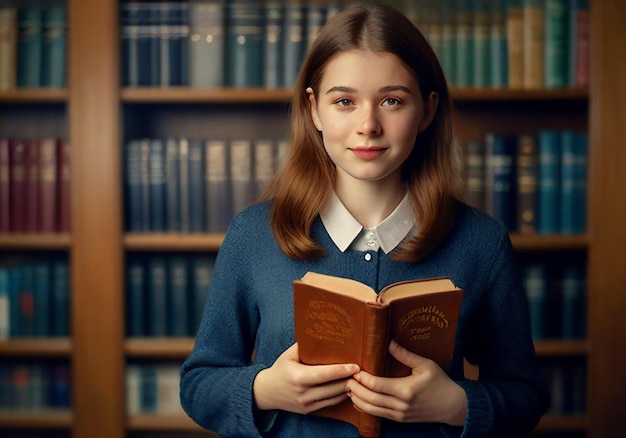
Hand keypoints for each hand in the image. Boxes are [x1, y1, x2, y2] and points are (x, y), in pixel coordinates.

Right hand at [253, 343, 359, 413]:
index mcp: (297, 377)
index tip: (356, 366)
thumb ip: (305, 345)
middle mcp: (303, 393)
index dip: (341, 371)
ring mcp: (306, 404)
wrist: (266, 392)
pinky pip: (330, 404)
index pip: (324, 375)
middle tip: (363, 371)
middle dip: (349, 379)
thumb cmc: (279, 369)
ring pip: (334, 398)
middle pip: (333, 388)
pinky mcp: (309, 411)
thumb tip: (323, 331)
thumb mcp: (289, 354)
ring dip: (348, 389)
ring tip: (359, 379)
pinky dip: (341, 396)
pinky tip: (349, 388)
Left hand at [345, 340, 466, 425]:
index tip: (355, 370)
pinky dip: (366, 408)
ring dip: (357, 400)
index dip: (362, 378)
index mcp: (405, 390)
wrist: (453, 406)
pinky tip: (359, 400)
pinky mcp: (400, 420)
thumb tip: (388, 341)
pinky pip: (378, 415)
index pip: (376, 385)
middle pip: (370, 399)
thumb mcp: (425, 365)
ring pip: (371, 410)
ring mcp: (400, 415)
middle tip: (346, 379)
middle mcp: (400, 405)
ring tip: (348, 389)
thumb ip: (405, 354)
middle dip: (355, 389)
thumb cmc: (440, 383)